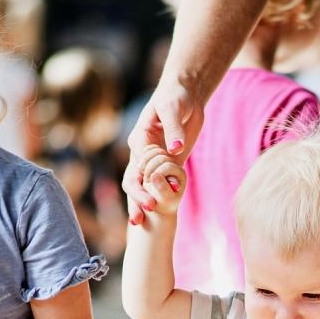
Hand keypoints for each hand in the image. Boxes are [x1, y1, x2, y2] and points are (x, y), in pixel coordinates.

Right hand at [123, 79, 202, 223]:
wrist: (186, 94)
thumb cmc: (176, 96)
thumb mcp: (173, 108)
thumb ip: (174, 129)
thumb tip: (175, 148)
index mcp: (140, 139)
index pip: (137, 166)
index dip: (141, 186)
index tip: (149, 200)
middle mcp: (142, 152)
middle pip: (133, 180)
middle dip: (135, 200)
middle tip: (140, 219)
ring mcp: (154, 160)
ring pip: (142, 185)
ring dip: (138, 203)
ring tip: (138, 224)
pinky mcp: (167, 163)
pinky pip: (159, 183)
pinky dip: (155, 198)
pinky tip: (156, 215)